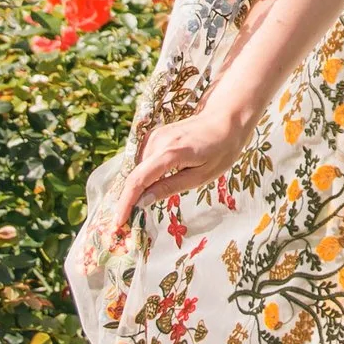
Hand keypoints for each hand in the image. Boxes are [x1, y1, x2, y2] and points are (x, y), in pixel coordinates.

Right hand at [114, 96, 257, 233]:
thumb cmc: (221, 150)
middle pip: (134, 176)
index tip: (118, 223)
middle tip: (125, 224)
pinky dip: (143, 176)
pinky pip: (143, 161)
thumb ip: (169, 188)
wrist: (225, 119)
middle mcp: (157, 141)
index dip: (125, 203)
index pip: (138, 180)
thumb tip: (142, 202)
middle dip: (127, 200)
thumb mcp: (200, 176)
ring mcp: (154, 136)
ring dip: (135, 188)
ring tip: (136, 210)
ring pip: (138, 169)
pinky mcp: (155, 136)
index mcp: (170, 152)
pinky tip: (149, 188)